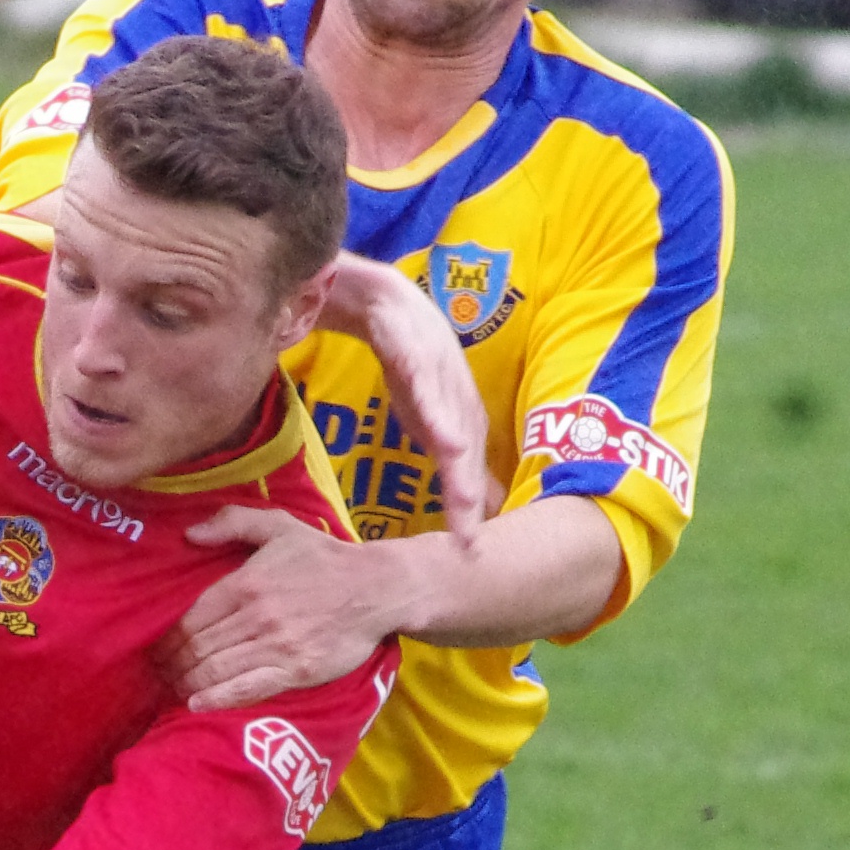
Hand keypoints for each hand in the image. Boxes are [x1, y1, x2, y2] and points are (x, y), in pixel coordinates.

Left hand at [162, 507, 398, 710]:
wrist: (378, 588)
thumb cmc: (325, 557)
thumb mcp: (280, 526)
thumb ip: (233, 522)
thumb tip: (189, 534)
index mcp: (246, 583)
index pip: (191, 617)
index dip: (168, 637)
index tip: (157, 648)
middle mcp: (256, 617)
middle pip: (199, 647)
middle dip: (172, 663)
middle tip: (160, 672)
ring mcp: (276, 646)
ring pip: (216, 670)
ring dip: (188, 682)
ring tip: (176, 687)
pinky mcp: (295, 670)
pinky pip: (247, 689)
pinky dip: (217, 699)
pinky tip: (197, 704)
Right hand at [317, 255, 491, 541]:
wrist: (378, 297)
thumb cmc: (404, 356)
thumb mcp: (423, 411)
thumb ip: (439, 448)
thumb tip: (460, 490)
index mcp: (456, 414)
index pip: (466, 469)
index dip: (469, 509)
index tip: (470, 552)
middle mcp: (455, 394)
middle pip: (465, 451)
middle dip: (468, 495)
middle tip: (469, 540)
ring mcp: (437, 370)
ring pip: (450, 419)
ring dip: (460, 459)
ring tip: (466, 498)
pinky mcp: (411, 346)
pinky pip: (422, 380)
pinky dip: (435, 407)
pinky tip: (443, 435)